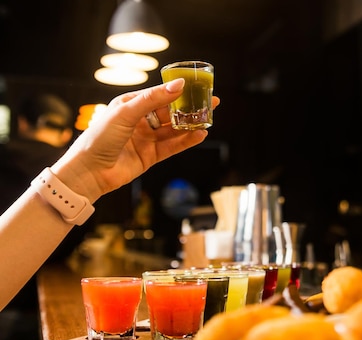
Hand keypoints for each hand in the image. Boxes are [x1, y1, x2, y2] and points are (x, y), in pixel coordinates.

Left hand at [52, 79, 219, 201]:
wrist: (89, 172)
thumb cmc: (99, 137)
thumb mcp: (126, 112)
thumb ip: (154, 99)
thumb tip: (178, 85)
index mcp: (130, 104)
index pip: (160, 94)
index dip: (179, 90)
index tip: (198, 86)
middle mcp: (140, 120)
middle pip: (171, 112)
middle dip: (190, 108)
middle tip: (211, 103)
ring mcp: (146, 138)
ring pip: (174, 129)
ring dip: (191, 125)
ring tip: (208, 119)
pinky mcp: (151, 156)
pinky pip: (173, 146)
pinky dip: (187, 141)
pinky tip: (200, 135)